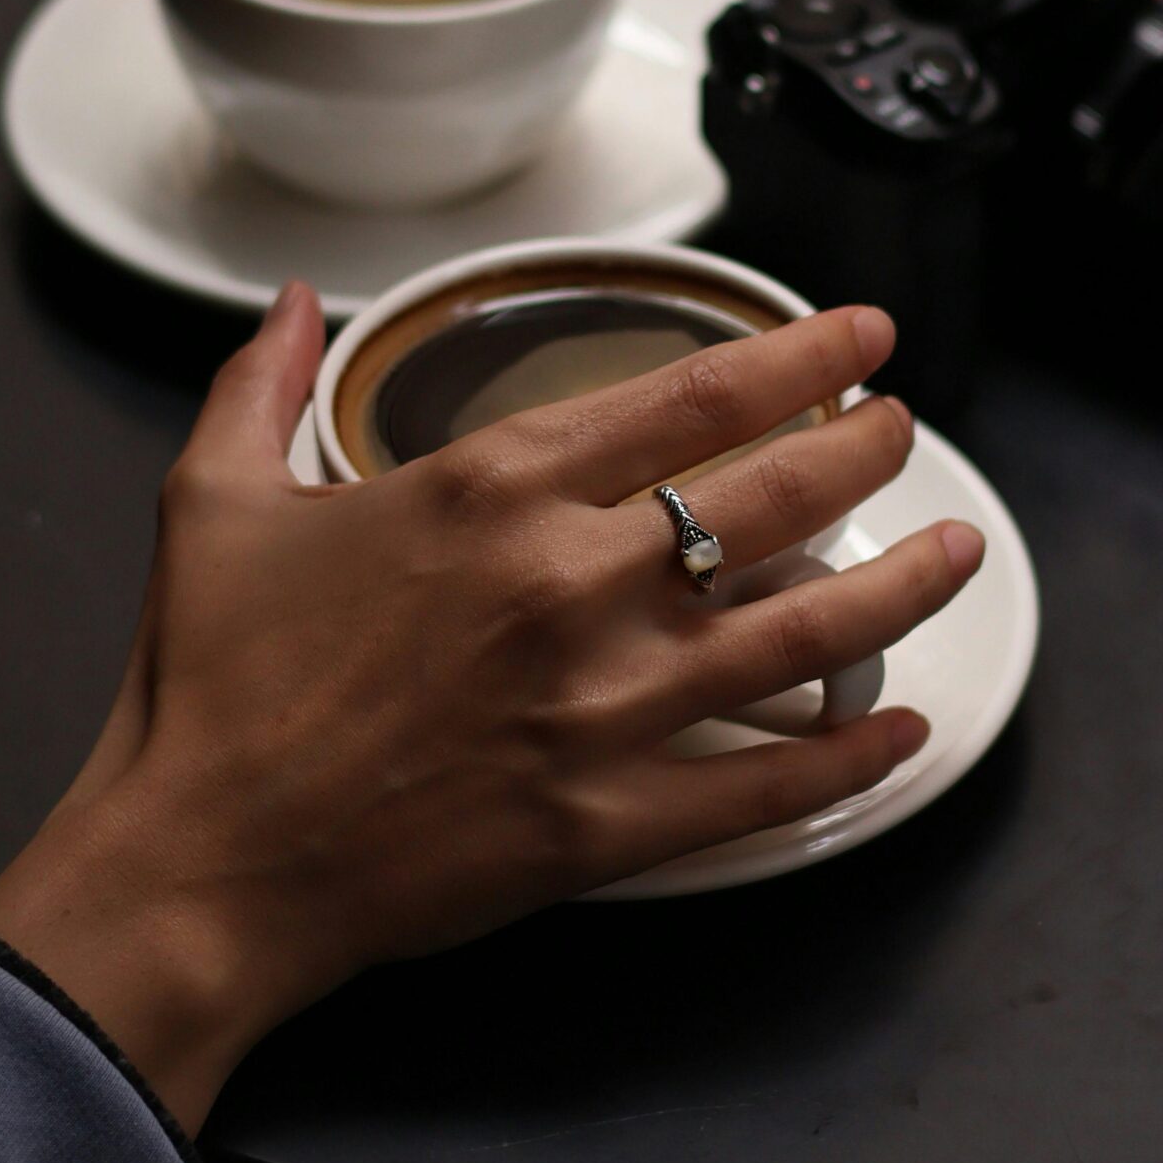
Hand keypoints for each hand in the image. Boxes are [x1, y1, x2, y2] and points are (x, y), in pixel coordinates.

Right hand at [0, 283, 983, 1129]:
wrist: (203, 860)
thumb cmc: (212, 687)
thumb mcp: (216, 501)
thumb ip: (265, 383)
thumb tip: (296, 302)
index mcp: (493, 490)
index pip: (693, 394)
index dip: (801, 357)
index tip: (860, 340)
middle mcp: (572, 583)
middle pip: (776, 494)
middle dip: (867, 451)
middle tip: (904, 433)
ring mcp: (604, 706)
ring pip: (807, 629)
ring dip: (903, 586)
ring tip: (958, 550)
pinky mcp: (610, 818)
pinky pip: (768, 784)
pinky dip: (848, 756)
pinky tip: (899, 730)